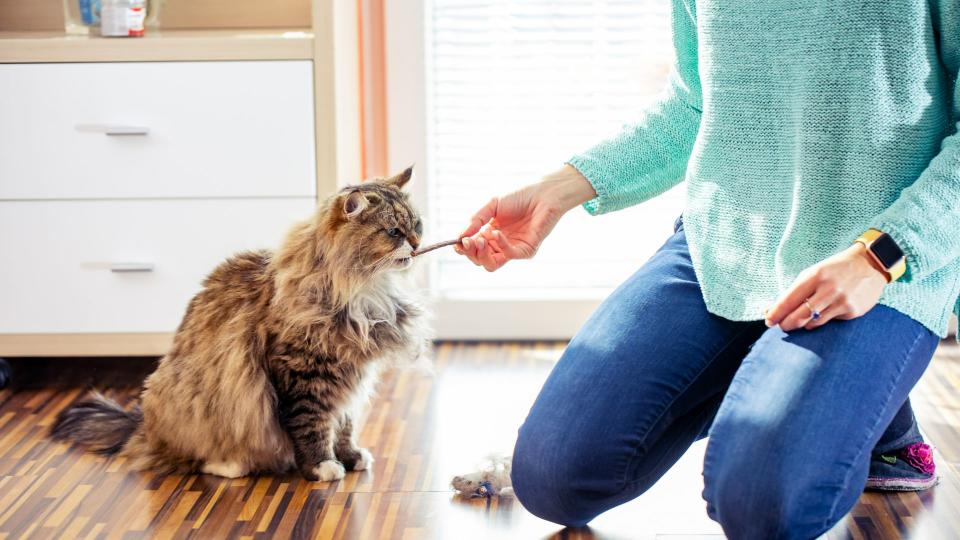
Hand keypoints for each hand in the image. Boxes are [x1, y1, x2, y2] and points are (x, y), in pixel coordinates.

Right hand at [456, 165, 595, 271]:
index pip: (472, 249)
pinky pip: (509, 255)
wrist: (543, 193)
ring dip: (481, 255)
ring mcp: (513, 249)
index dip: (463, 248)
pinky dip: (500, 245)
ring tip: (480, 240)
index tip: (457, 243)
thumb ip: (475, 221)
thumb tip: (459, 237)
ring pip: (491, 265)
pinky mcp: (526, 250)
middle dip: (470, 252)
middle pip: (479, 260)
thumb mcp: (492, 205)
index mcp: (490, 234)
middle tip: (468, 241)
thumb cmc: (519, 196)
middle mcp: (500, 244)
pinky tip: (497, 233)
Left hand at [765, 243, 888, 330]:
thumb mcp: (814, 272)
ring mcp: (841, 301)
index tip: (768, 320)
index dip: (776, 313)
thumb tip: (773, 308)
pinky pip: (830, 321)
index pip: (788, 300)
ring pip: (813, 322)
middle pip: (799, 316)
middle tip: (781, 325)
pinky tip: (822, 314)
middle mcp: (828, 289)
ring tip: (798, 322)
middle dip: (786, 324)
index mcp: (814, 276)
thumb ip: (796, 290)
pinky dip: (821, 320)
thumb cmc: (836, 269)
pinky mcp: (852, 311)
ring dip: (802, 325)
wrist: (871, 264)